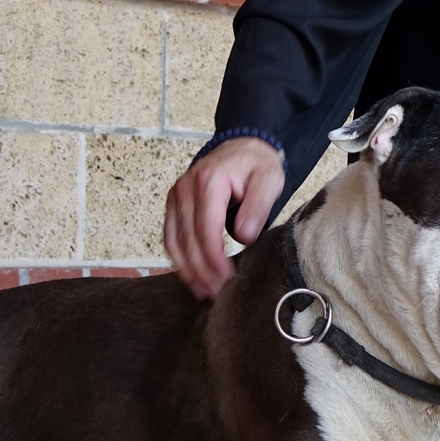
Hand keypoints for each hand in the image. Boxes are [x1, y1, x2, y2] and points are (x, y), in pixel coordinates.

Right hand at [162, 138, 284, 298]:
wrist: (241, 147)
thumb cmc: (256, 164)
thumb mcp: (269, 180)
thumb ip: (258, 206)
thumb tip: (243, 236)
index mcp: (209, 181)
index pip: (206, 228)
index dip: (213, 258)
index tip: (226, 278)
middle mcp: (186, 188)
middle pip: (188, 238)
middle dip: (201, 270)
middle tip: (216, 292)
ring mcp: (176, 196)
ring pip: (174, 241)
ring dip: (187, 269)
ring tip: (203, 290)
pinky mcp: (174, 204)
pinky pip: (170, 236)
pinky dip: (178, 258)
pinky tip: (191, 275)